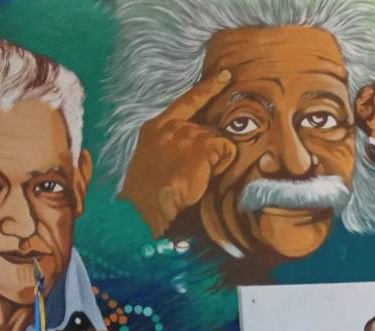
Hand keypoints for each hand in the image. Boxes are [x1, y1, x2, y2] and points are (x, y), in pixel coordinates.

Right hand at [119, 70, 236, 235]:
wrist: (148, 210)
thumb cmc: (147, 197)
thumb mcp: (150, 166)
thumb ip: (169, 151)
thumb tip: (188, 156)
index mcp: (154, 129)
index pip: (186, 102)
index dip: (207, 89)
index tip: (225, 76)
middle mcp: (171, 126)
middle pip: (208, 129)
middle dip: (211, 151)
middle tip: (197, 174)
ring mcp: (187, 134)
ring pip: (218, 142)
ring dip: (215, 161)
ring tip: (196, 180)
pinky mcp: (202, 145)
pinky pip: (227, 150)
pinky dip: (223, 164)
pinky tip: (205, 177)